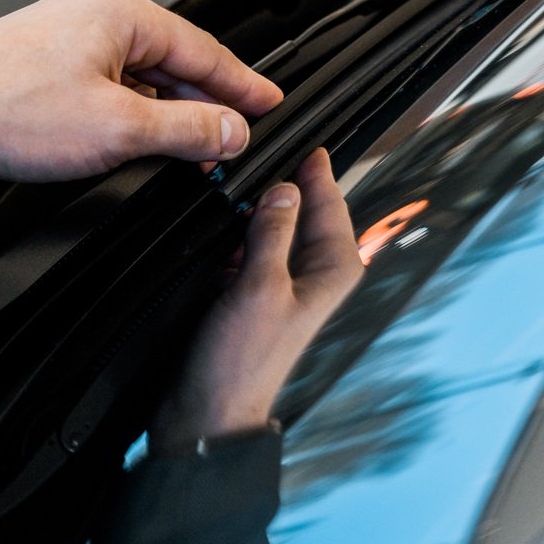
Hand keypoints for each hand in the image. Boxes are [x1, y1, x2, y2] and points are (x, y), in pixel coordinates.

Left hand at [0, 0, 282, 182]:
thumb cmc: (6, 110)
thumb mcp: (118, 129)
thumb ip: (186, 129)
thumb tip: (229, 130)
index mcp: (121, 13)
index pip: (205, 51)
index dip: (243, 86)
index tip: (270, 104)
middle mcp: (96, 16)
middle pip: (175, 63)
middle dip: (208, 105)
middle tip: (239, 139)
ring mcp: (70, 41)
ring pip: (142, 79)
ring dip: (170, 116)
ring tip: (197, 152)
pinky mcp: (48, 70)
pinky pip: (111, 90)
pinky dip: (134, 117)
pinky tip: (143, 146)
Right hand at [151, 148, 362, 449]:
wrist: (210, 410)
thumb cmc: (241, 364)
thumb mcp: (259, 285)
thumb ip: (272, 231)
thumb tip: (283, 188)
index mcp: (333, 270)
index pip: (330, 200)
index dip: (315, 166)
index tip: (302, 133)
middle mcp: (313, 274)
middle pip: (304, 208)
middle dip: (284, 180)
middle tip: (260, 147)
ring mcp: (282, 282)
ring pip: (274, 224)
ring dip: (257, 204)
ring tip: (237, 177)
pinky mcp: (252, 290)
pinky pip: (250, 245)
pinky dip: (238, 230)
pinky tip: (221, 219)